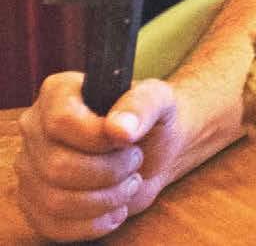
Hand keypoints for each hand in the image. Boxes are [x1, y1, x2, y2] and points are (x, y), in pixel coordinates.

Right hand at [15, 72, 186, 240]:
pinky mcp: (36, 204)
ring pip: (55, 201)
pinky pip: (54, 227)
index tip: (127, 139)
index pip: (61, 123)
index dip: (99, 139)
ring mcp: (31, 169)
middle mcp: (35, 130)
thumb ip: (143, 105)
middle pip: (58, 167)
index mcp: (57, 94)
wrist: (154, 151)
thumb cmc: (151, 119)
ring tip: (129, 183)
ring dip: (106, 199)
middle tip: (135, 161)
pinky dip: (95, 224)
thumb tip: (120, 129)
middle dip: (109, 171)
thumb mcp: (159, 100)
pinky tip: (116, 208)